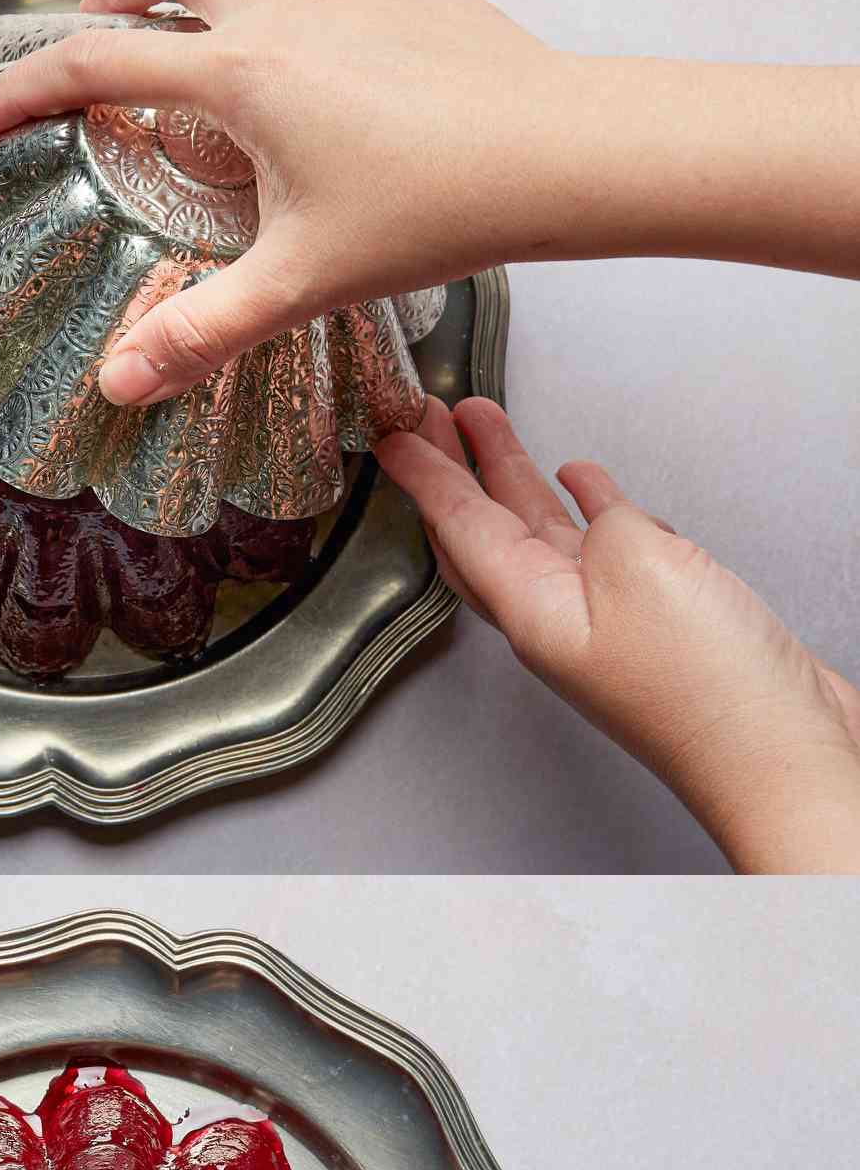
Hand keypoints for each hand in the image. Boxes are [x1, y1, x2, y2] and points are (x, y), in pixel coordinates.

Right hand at [0, 0, 570, 404]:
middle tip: (110, 41)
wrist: (557, 153)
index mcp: (242, 74)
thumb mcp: (303, 283)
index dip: (27, 90)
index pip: (99, 64)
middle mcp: (286, 6)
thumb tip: (122, 381)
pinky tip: (318, 58)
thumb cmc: (438, 207)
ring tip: (210, 30)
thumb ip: (205, 332)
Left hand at [375, 399, 859, 872]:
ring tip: (483, 423)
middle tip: (425, 414)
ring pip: (535, 530)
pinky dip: (582, 504)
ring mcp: (603, 617)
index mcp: (531, 611)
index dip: (422, 476)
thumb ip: (603, 526)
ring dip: (508, 473)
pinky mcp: (652, 616)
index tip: (389, 437)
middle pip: (482, 527)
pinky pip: (598, 545)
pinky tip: (578, 479)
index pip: (458, 527)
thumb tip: (594, 507)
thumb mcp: (641, 571)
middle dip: (451, 466)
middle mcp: (556, 616)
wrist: (780, 754)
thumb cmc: (708, 692)